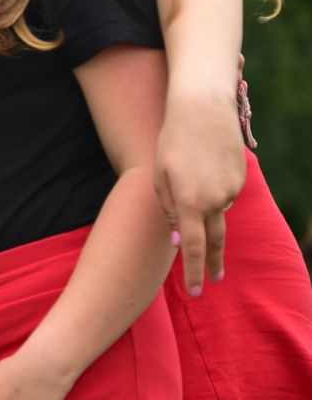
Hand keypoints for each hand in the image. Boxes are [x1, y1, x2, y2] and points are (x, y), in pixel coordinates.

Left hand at [155, 82, 245, 293]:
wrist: (203, 107)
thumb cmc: (172, 140)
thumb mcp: (159, 175)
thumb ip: (170, 210)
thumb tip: (180, 240)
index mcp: (189, 201)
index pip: (192, 247)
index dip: (193, 272)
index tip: (196, 292)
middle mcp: (214, 200)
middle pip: (214, 240)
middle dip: (213, 262)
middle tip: (215, 280)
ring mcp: (231, 190)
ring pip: (215, 210)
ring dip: (204, 205)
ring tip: (190, 173)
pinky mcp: (240, 178)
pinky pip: (224, 193)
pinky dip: (213, 188)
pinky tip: (205, 165)